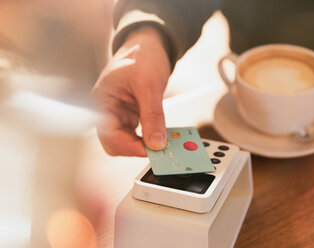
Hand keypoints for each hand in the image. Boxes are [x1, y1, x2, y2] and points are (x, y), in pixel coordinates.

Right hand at [91, 26, 170, 156]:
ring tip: (162, 144)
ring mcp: (119, 113)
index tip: (150, 150)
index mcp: (101, 101)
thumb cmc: (142, 55)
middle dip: (135, 148)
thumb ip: (152, 116)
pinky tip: (161, 136)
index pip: (108, 134)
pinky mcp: (131, 114)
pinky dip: (149, 136)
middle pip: (115, 142)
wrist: (149, 44)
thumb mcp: (148, 85)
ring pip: (127, 140)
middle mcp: (107, 110)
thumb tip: (156, 142)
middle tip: (158, 150)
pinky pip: (138, 133)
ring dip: (143, 144)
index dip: (129, 146)